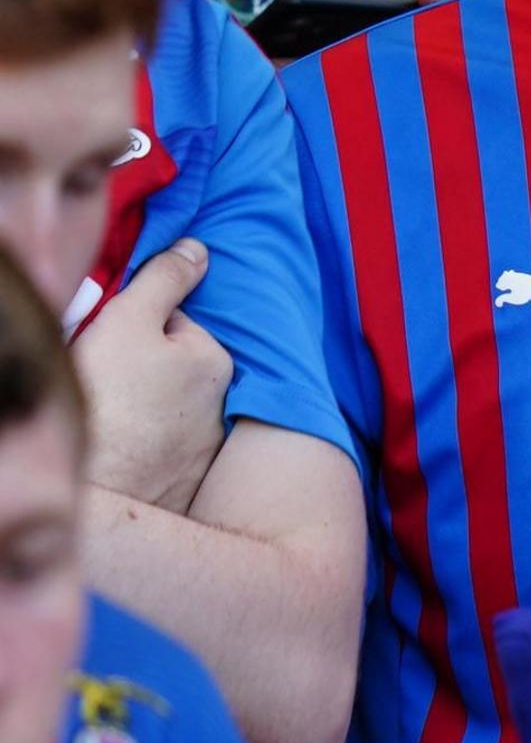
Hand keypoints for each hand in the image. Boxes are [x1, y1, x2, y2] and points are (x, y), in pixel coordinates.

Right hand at [75, 240, 235, 516]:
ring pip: (159, 406)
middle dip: (134, 365)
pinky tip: (114, 447)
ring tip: (103, 416)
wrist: (96, 495)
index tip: (105, 342)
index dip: (129, 326)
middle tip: (99, 382)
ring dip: (134, 403)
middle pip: (165, 364)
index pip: (168, 322)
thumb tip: (198, 247)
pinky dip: (135, 442)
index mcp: (215, 361)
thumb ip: (164, 280)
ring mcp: (201, 448)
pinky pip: (154, 446)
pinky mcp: (179, 482)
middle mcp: (221, 404)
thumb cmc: (110, 400)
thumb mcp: (129, 322)